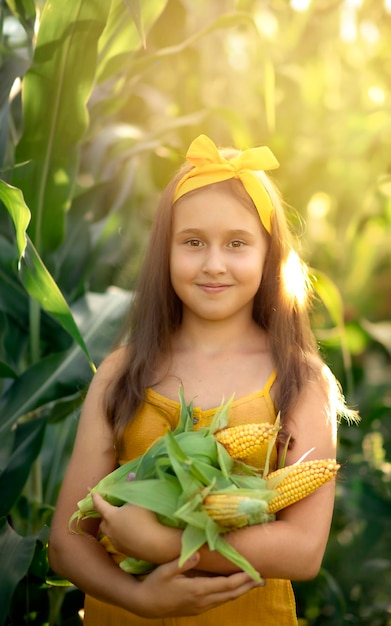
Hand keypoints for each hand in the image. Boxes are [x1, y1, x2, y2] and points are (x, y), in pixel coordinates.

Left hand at [92, 493, 180, 562]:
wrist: (156, 544)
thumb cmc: (146, 518)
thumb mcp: (140, 498)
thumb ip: (134, 485)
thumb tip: (131, 474)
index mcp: (111, 516)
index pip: (100, 505)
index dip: (97, 498)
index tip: (94, 494)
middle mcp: (110, 530)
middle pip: (103, 521)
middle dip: (105, 515)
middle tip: (112, 509)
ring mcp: (116, 542)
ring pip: (110, 532)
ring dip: (113, 526)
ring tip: (122, 522)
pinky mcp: (124, 551)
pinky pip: (119, 541)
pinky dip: (122, 535)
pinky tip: (131, 533)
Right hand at [133, 552, 263, 617]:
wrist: (144, 605)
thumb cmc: (154, 584)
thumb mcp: (165, 570)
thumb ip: (182, 562)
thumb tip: (198, 554)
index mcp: (197, 590)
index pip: (226, 585)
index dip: (242, 579)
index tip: (255, 572)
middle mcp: (202, 601)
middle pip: (231, 594)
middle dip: (248, 586)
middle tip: (263, 579)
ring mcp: (200, 606)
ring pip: (226, 599)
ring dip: (241, 591)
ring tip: (254, 583)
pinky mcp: (197, 608)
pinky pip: (218, 601)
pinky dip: (230, 594)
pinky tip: (234, 588)